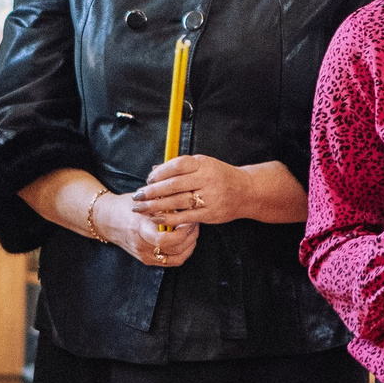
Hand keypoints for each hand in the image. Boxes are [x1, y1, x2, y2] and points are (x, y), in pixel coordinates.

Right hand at [97, 191, 199, 268]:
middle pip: (176, 249)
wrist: (107, 220)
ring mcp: (145, 255)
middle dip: (190, 234)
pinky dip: (184, 251)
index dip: (182, 231)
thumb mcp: (144, 199)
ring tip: (192, 229)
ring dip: (190, 243)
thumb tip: (186, 198)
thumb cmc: (126, 206)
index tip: (188, 218)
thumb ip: (164, 200)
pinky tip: (186, 239)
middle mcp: (142, 246)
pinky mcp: (147, 260)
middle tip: (194, 220)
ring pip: (178, 257)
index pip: (165, 239)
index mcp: (140, 228)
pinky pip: (172, 261)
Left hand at [132, 155, 247, 226]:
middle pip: (174, 185)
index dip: (159, 173)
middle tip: (137, 196)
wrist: (246, 191)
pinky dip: (169, 218)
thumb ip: (180, 167)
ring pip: (177, 201)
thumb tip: (154, 170)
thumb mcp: (203, 165)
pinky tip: (156, 218)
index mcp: (203, 164)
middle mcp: (207, 179)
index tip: (148, 180)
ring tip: (141, 208)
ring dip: (156, 206)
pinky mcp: (210, 213)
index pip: (177, 166)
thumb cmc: (219, 176)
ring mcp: (210, 197)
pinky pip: (186, 216)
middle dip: (152, 192)